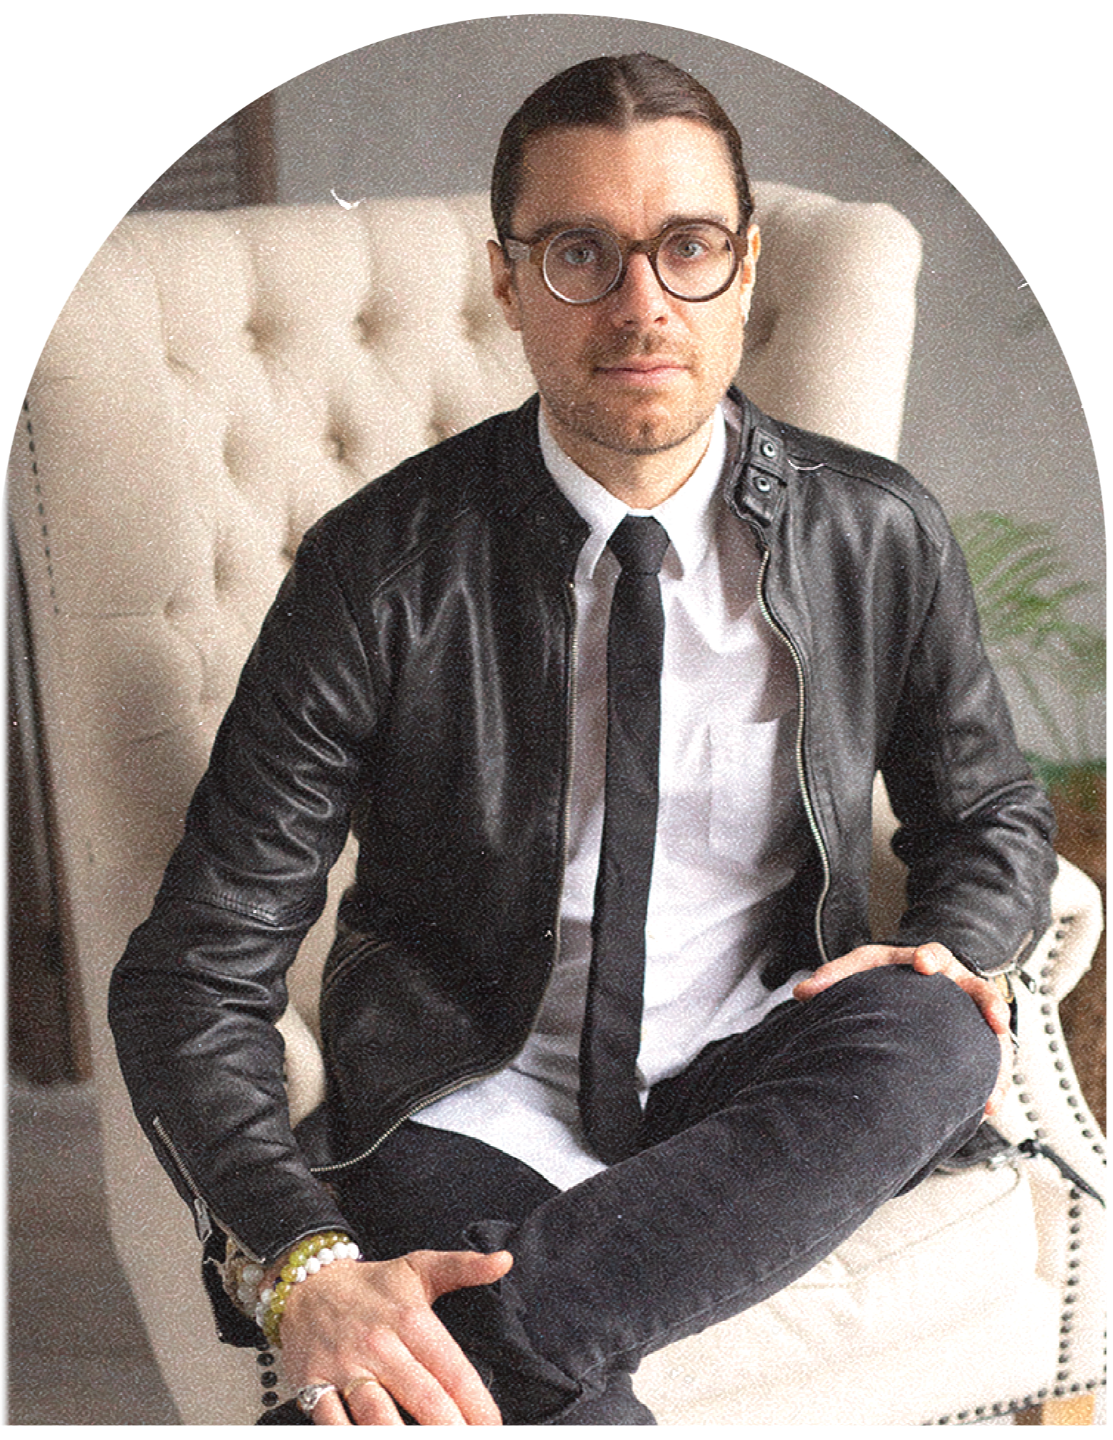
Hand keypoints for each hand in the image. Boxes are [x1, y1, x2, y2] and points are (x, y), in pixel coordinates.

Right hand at [280, 1247, 513, 1425]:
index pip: (451, 1368)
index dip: (476, 1403)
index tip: (494, 1426)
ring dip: (400, 1438)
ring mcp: (345, 1368)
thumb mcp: (419, 1267)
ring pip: (377, 1416)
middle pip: (423, 1397)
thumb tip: (505, 1260)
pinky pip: (333, 1423)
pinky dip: (349, 1435)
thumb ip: (464, 1267)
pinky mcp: (312, 1385)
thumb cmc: (371, 1285)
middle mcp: (379, 1345)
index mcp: (410, 1319)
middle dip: (449, 1427)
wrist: (304, 1283)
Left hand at [793, 941, 1012, 1116]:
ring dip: (998, 1058)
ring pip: (994, 1032)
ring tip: (993, 1090)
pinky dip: (991, 1083)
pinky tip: (986, 1108)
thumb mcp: (864, 968)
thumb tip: (801, 993)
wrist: (913, 986)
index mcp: (930, 963)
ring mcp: (972, 1013)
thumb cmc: (887, 974)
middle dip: (990, 1003)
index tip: (923, 965)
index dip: (930, 957)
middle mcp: (958, 985)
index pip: (934, 954)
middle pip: (981, 990)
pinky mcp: (978, 1040)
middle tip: (996, 1019)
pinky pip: (992, 1060)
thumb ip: (836, 977)